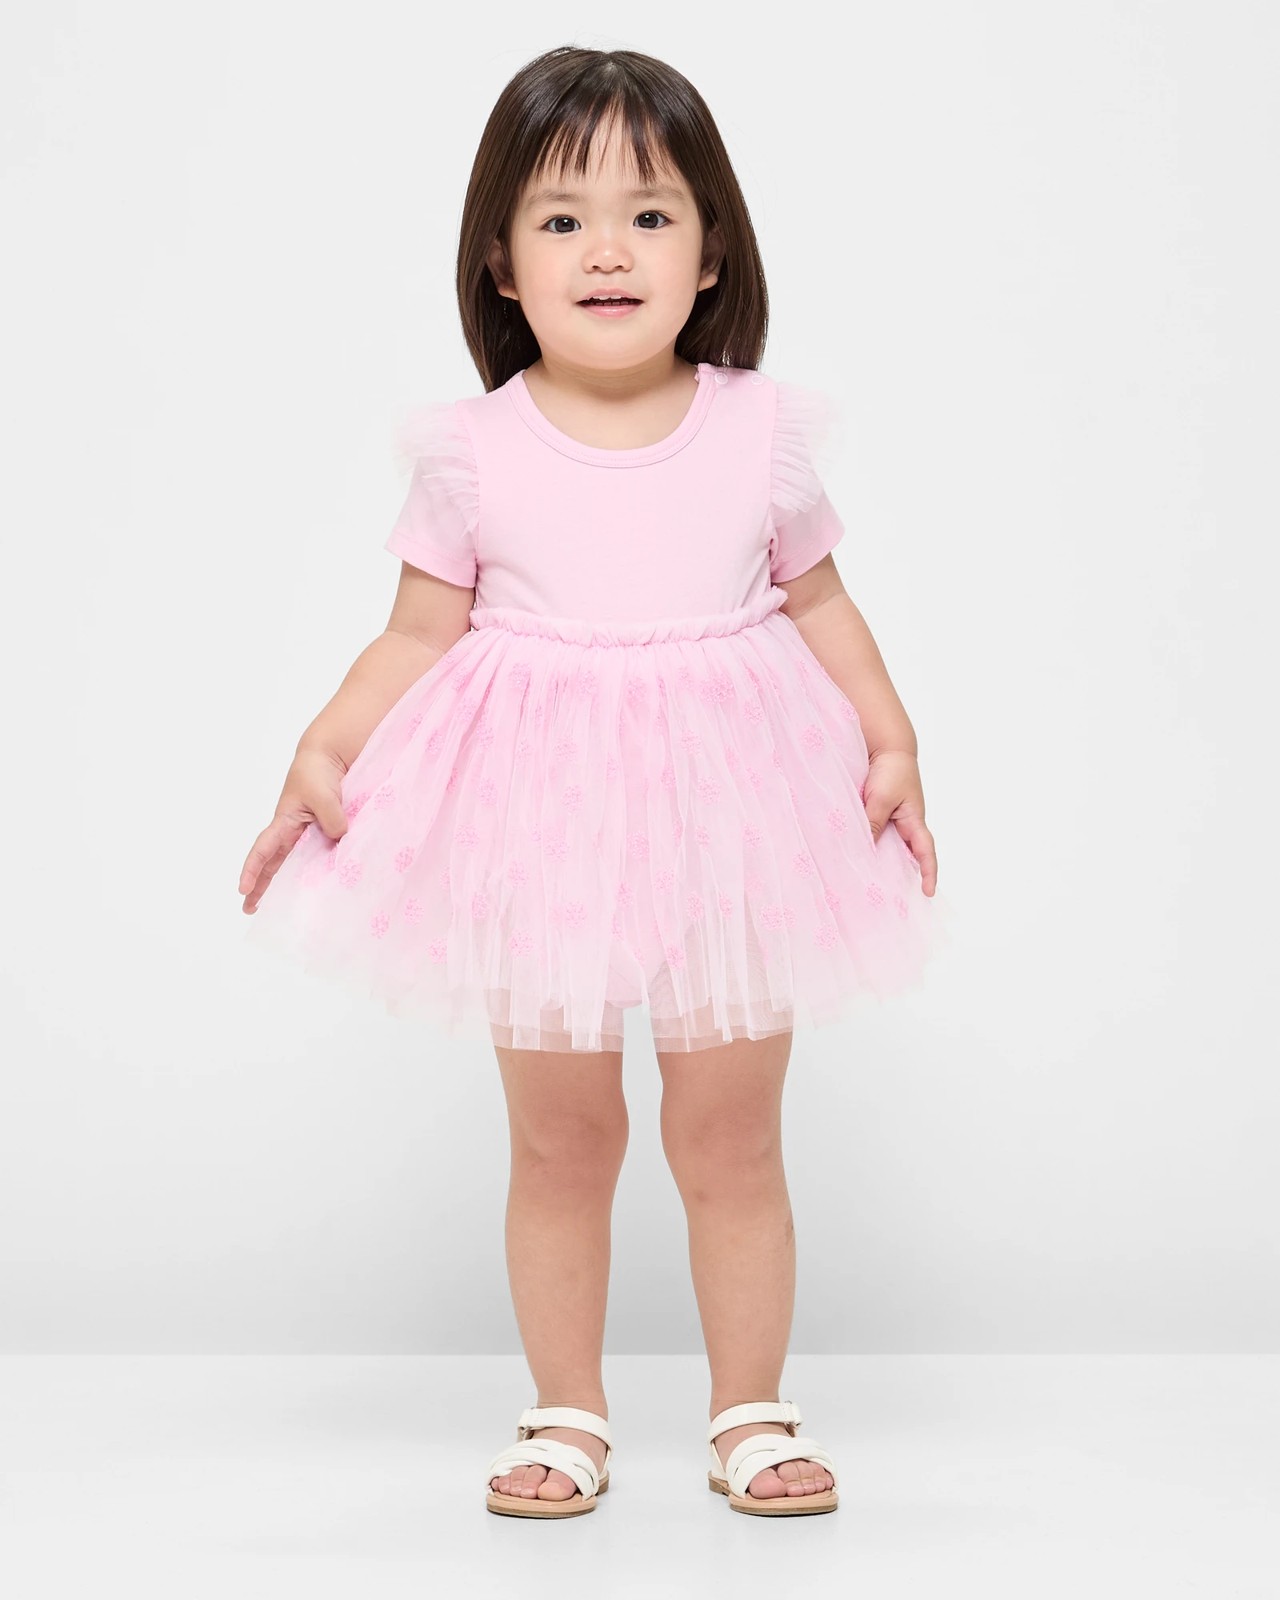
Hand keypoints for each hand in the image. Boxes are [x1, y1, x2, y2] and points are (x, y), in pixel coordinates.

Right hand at [239, 747, 349, 913]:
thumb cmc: (316, 771)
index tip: (243, 889)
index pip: (264, 849)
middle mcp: (293, 831)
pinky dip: (323, 870)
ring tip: (287, 908)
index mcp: (284, 821)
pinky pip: (323, 854)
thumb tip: (341, 839)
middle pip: (273, 863)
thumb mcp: (321, 793)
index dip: (253, 869)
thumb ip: (331, 818)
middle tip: (250, 909)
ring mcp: (309, 833)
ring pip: (297, 863)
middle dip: (261, 886)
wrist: (331, 757)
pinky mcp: (327, 832)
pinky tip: (328, 886)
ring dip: (292, 883)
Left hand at [861, 749, 937, 895]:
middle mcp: (905, 823)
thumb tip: (865, 848)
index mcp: (914, 820)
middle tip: (891, 898)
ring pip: (887, 846)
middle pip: (905, 855)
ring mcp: (892, 818)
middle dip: (901, 875)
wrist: (885, 747)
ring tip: (867, 883)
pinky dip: (866, 844)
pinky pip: (873, 832)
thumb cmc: (891, 769)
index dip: (929, 872)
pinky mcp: (877, 812)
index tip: (928, 892)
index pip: (925, 851)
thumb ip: (873, 822)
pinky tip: (852, 854)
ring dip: (879, 861)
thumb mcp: (881, 798)